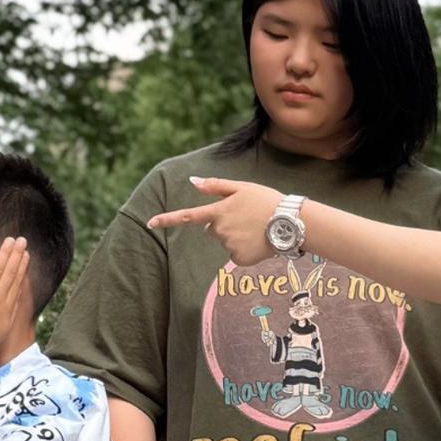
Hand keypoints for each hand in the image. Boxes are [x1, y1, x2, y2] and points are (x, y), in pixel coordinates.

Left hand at [0, 236, 28, 355]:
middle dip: (17, 254)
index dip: (22, 265)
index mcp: (8, 305)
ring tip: (9, 240)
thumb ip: (13, 309)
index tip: (26, 253)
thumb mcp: (6, 325)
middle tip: (22, 240)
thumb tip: (18, 295)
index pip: (17, 280)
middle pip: (10, 271)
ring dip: (4, 253)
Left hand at [149, 178, 283, 264]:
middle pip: (212, 229)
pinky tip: (258, 241)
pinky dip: (245, 250)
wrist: (290, 222)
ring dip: (237, 235)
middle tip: (246, 217)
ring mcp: (229, 245)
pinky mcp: (239, 259)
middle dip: (224, 224)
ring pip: (225, 242)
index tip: (149, 223)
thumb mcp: (242, 187)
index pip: (187, 216)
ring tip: (256, 228)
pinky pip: (235, 255)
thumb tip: (192, 182)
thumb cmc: (267, 200)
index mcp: (218, 211)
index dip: (167, 219)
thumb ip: (215, 186)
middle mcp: (220, 230)